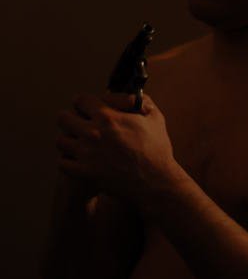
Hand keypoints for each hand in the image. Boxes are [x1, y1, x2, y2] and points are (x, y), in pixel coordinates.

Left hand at [56, 91, 178, 215]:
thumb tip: (131, 97)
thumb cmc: (157, 149)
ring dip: (69, 140)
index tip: (87, 108)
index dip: (84, 103)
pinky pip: (62, 162)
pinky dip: (69, 161)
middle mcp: (93, 133)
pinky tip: (80, 160)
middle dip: (71, 119)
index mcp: (108, 117)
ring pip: (60, 140)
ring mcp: (86, 154)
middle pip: (63, 118)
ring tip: (79, 143)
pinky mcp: (84, 173)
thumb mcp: (155, 118)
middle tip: (79, 125)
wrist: (155, 182)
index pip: (80, 100)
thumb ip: (141, 102)